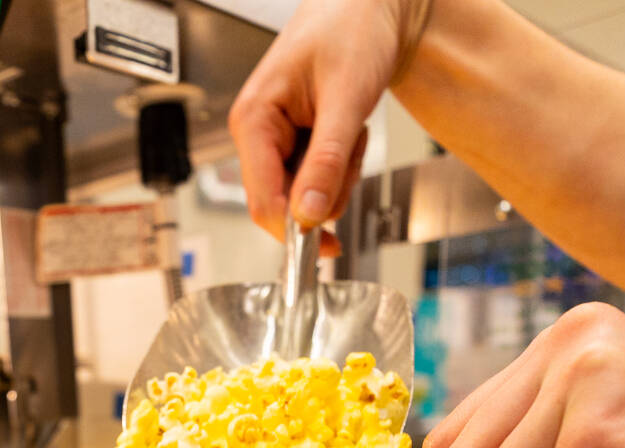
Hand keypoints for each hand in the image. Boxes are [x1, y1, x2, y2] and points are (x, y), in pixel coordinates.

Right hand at [229, 0, 432, 236]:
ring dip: (340, 172)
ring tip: (351, 128)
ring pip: (307, 194)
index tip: (330, 246)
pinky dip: (343, 162)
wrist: (372, 6)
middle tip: (352, 145)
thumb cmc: (353, 30)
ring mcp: (275, 140)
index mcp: (253, 120)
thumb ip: (326, 161)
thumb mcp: (345, 98)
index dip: (295, 229)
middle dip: (329, 188)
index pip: (262, 201)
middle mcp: (256, 133)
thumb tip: (309, 216)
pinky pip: (318, 177)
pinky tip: (348, 129)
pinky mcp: (296, 142)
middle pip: (286, 202)